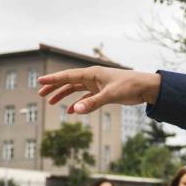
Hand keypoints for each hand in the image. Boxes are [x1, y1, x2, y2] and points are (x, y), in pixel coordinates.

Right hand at [37, 66, 161, 114]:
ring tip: (50, 102)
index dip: (53, 79)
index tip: (40, 80)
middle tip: (40, 94)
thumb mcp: (109, 96)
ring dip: (63, 95)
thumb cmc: (129, 87)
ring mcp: (97, 84)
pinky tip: (71, 111)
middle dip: (54, 87)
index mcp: (92, 74)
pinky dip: (77, 103)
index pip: (67, 76)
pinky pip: (85, 97)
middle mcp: (92, 77)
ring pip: (75, 89)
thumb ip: (91, 104)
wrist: (145, 87)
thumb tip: (74, 111)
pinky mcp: (103, 92)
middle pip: (68, 81)